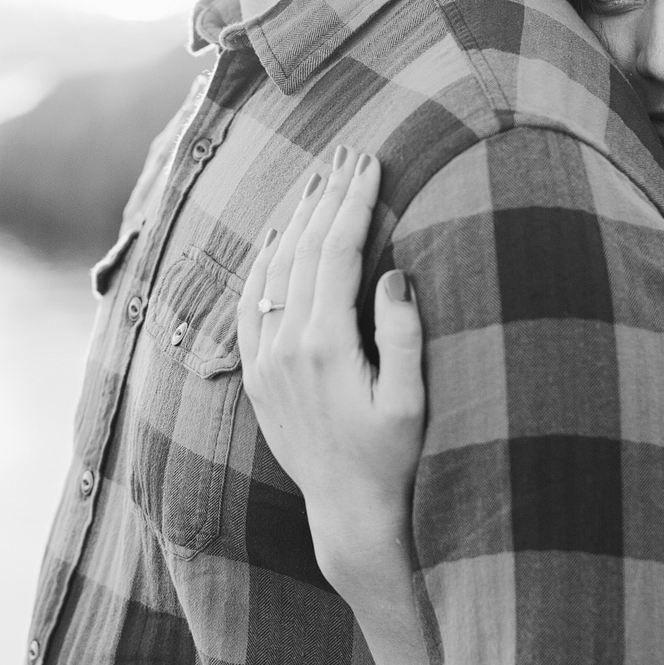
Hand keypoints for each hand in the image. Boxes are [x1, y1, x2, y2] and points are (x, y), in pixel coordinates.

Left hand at [236, 146, 428, 600]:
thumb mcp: (411, 401)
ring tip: (321, 179)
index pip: (338, 253)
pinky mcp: (257, 375)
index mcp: (326, 346)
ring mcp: (265, 360)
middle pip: (304, 251)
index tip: (372, 164)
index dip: (355, 203)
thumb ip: (402, 334)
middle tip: (349, 153)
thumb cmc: (393, 458)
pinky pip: (252, 304)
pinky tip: (280, 236)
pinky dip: (266, 263)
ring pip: (276, 270)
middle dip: (328, 197)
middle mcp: (286, 347)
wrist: (349, 511)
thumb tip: (392, 272)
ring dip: (299, 220)